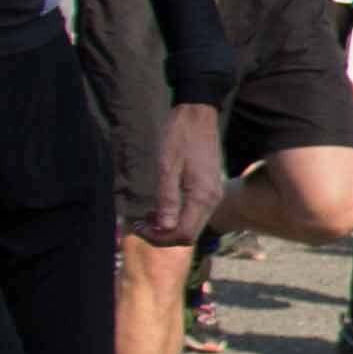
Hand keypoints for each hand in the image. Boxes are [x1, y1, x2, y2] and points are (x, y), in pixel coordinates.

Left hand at [135, 100, 226, 246]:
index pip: (183, 234)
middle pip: (189, 234)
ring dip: (169, 227)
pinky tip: (161, 207)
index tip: (139, 228)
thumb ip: (167, 199)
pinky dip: (177, 217)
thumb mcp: (166, 167)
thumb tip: (164, 228)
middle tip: (139, 224)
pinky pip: (195, 213)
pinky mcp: (210, 189)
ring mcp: (213, 195)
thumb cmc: (178, 137)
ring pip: (192, 225)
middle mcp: (212, 200)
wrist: (197, 115)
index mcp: (202, 196)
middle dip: (163, 236)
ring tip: (147, 217)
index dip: (160, 238)